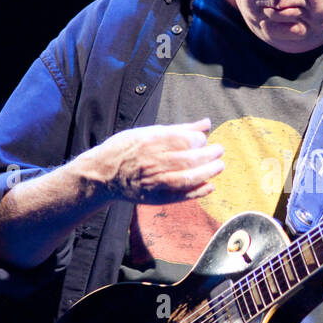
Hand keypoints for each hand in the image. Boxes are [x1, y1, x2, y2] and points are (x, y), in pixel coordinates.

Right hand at [72, 118, 224, 203]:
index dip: (199, 140)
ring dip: (208, 172)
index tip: (204, 140)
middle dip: (209, 155)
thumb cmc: (126, 148)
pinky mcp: (155, 198)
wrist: (103, 174)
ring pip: (187, 178)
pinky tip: (210, 185)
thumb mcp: (148, 132)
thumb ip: (179, 129)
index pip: (184, 141)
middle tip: (219, 151)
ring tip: (219, 166)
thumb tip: (206, 124)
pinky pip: (180, 196)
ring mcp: (154, 181)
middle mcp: (152, 162)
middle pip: (189, 160)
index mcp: (150, 142)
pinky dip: (198, 192)